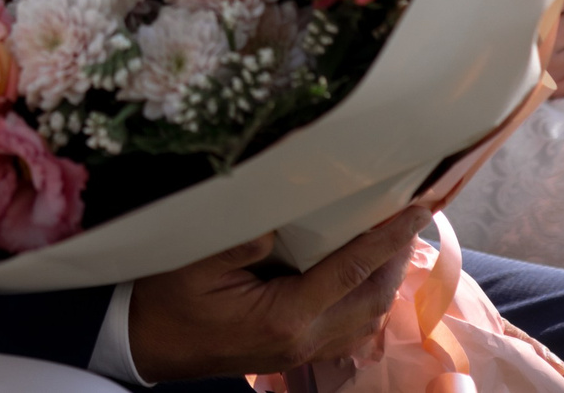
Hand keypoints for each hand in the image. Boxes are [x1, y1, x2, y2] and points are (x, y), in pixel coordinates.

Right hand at [126, 205, 425, 378]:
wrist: (147, 343)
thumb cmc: (165, 298)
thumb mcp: (194, 259)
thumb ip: (243, 238)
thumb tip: (284, 218)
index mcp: (284, 315)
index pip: (350, 270)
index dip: (386, 238)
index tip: (415, 208)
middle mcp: (303, 339)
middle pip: (371, 299)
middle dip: (396, 258)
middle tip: (409, 216)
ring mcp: (300, 353)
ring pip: (366, 321)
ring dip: (384, 282)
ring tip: (391, 243)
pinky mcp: (293, 355)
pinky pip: (350, 335)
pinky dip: (366, 305)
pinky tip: (361, 281)